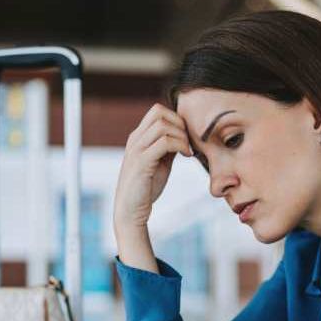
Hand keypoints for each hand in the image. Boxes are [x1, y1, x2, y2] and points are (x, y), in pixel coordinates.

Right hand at [113, 103, 192, 230]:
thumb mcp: (161, 162)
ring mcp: (137, 149)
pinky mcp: (142, 162)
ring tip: (188, 151)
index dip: (176, 118)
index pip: (157, 111)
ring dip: (182, 136)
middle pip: (159, 111)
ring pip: (162, 125)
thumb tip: (184, 136)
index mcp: (138, 137)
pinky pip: (164, 142)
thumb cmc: (147, 187)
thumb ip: (169, 148)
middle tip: (189, 142)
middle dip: (180, 123)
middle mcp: (135, 139)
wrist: (130, 210)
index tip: (186, 137)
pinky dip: (180, 146)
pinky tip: (186, 156)